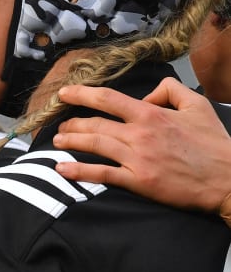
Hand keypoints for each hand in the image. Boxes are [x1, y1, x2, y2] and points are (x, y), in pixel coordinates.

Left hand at [55, 79, 230, 214]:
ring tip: (57, 142)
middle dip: (72, 123)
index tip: (65, 93)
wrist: (227, 178)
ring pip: (94, 146)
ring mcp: (137, 158)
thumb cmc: (213, 143)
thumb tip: (146, 95)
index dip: (81, 94)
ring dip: (71, 142)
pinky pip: (102, 174)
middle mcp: (140, 134)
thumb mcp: (197, 105)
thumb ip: (169, 90)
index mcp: (151, 114)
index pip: (108, 99)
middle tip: (59, 126)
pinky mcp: (138, 181)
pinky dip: (79, 172)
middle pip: (94, 124)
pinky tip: (62, 170)